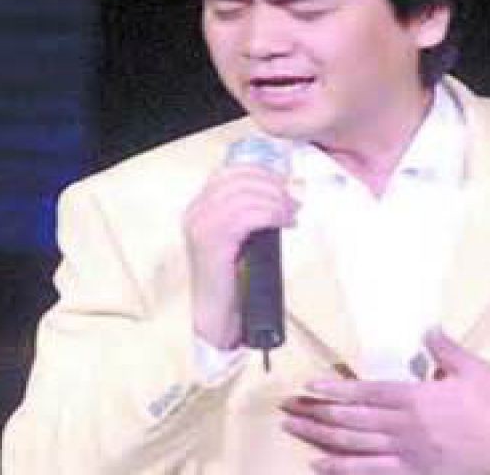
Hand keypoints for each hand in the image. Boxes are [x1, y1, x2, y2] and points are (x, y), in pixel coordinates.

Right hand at [184, 163, 297, 348]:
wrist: (219, 317)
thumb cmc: (235, 277)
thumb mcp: (241, 236)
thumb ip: (251, 211)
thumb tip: (284, 190)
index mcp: (199, 207)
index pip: (229, 172)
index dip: (261, 172)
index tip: (285, 184)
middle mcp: (195, 212)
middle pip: (239, 179)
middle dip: (272, 186)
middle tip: (293, 202)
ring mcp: (200, 226)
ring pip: (245, 195)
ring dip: (275, 200)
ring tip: (291, 214)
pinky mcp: (212, 243)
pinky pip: (246, 215)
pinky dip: (271, 214)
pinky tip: (284, 222)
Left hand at [281, 329, 489, 473]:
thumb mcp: (475, 369)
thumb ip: (446, 348)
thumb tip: (427, 327)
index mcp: (415, 398)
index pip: (366, 391)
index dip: (335, 389)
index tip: (310, 385)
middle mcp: (403, 427)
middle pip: (351, 419)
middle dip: (316, 412)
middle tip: (286, 407)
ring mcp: (406, 455)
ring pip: (353, 446)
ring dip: (319, 437)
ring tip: (293, 429)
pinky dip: (343, 470)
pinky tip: (320, 465)